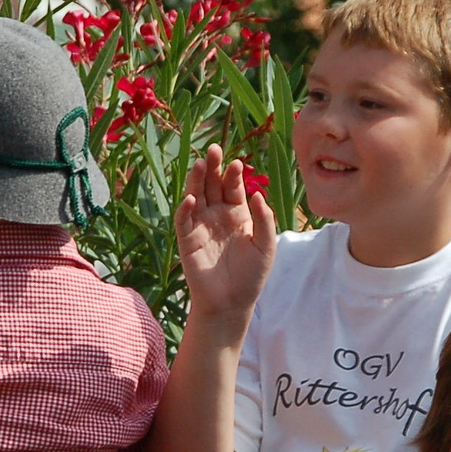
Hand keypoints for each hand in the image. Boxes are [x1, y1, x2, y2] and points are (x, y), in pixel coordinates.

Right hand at [175, 143, 276, 318]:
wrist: (232, 302)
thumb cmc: (252, 275)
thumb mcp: (266, 246)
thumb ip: (264, 220)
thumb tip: (258, 194)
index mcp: (238, 213)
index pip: (233, 187)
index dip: (234, 175)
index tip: (237, 164)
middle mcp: (217, 215)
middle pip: (213, 184)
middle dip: (213, 167)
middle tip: (213, 149)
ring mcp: (200, 225)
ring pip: (196, 195)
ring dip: (197, 179)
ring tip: (202, 164)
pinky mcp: (187, 239)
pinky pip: (183, 219)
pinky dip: (185, 208)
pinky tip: (192, 198)